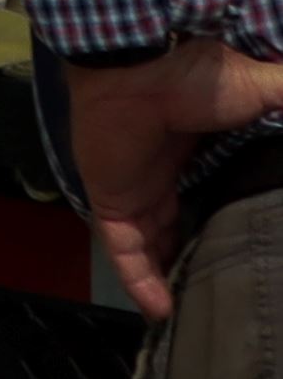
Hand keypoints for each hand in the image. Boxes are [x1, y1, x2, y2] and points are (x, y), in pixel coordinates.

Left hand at [69, 39, 282, 313]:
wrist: (145, 67)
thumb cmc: (205, 77)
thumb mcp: (267, 90)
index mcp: (196, 148)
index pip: (210, 190)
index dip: (225, 216)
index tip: (251, 244)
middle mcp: (161, 172)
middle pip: (179, 223)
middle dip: (196, 252)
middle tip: (225, 287)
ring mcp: (134, 188)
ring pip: (152, 244)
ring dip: (169, 275)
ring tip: (197, 312)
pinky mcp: (111, 200)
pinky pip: (123, 250)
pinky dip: (139, 280)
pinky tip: (161, 311)